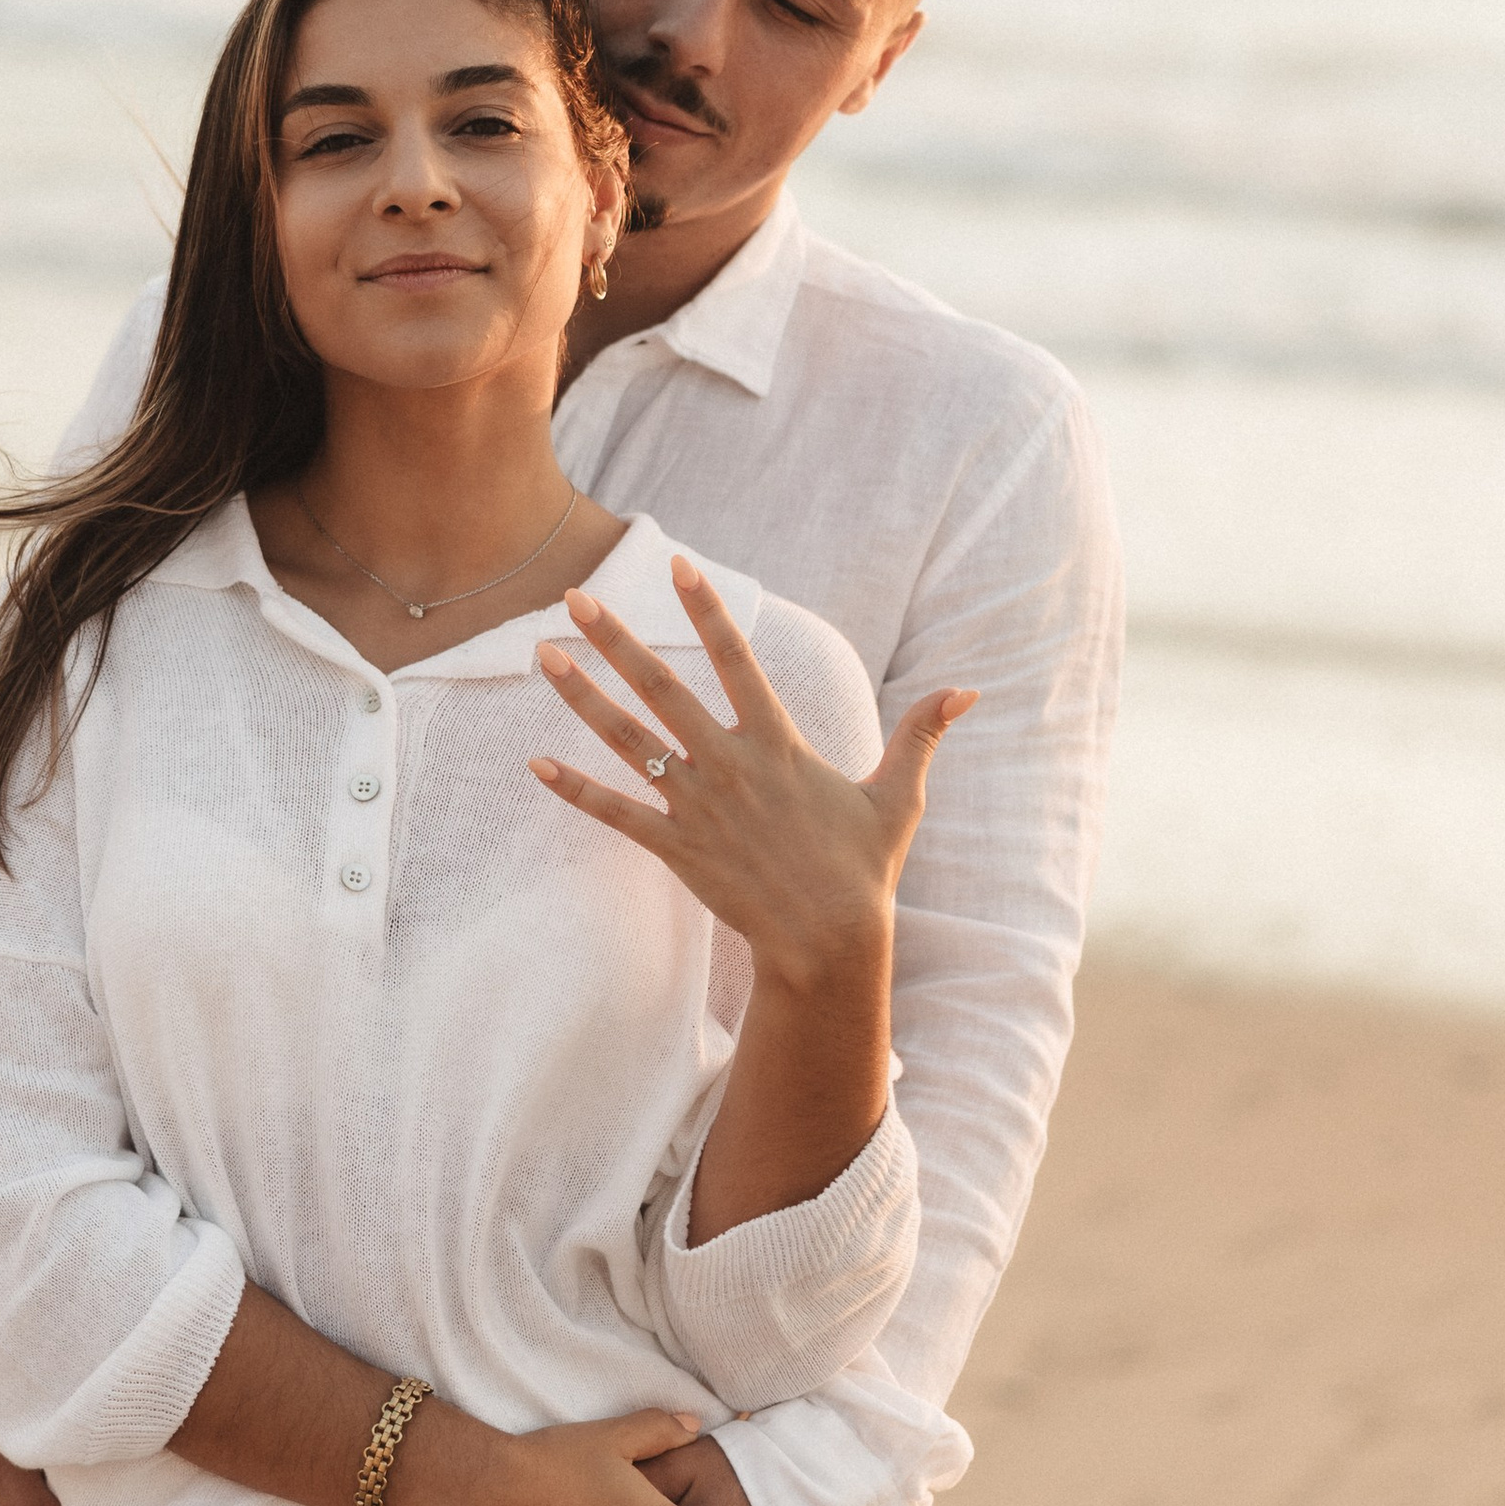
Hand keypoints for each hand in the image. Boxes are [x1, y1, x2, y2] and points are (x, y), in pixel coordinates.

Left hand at [533, 560, 970, 985]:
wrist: (830, 941)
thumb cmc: (862, 868)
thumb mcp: (899, 796)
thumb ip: (920, 735)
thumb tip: (968, 691)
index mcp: (778, 743)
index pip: (738, 658)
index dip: (707, 610)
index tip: (678, 564)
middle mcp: (730, 764)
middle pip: (662, 687)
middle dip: (616, 638)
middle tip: (574, 596)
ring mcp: (698, 806)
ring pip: (627, 741)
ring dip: (580, 697)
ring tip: (542, 655)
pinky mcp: (676, 848)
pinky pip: (615, 814)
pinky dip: (575, 790)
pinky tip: (536, 763)